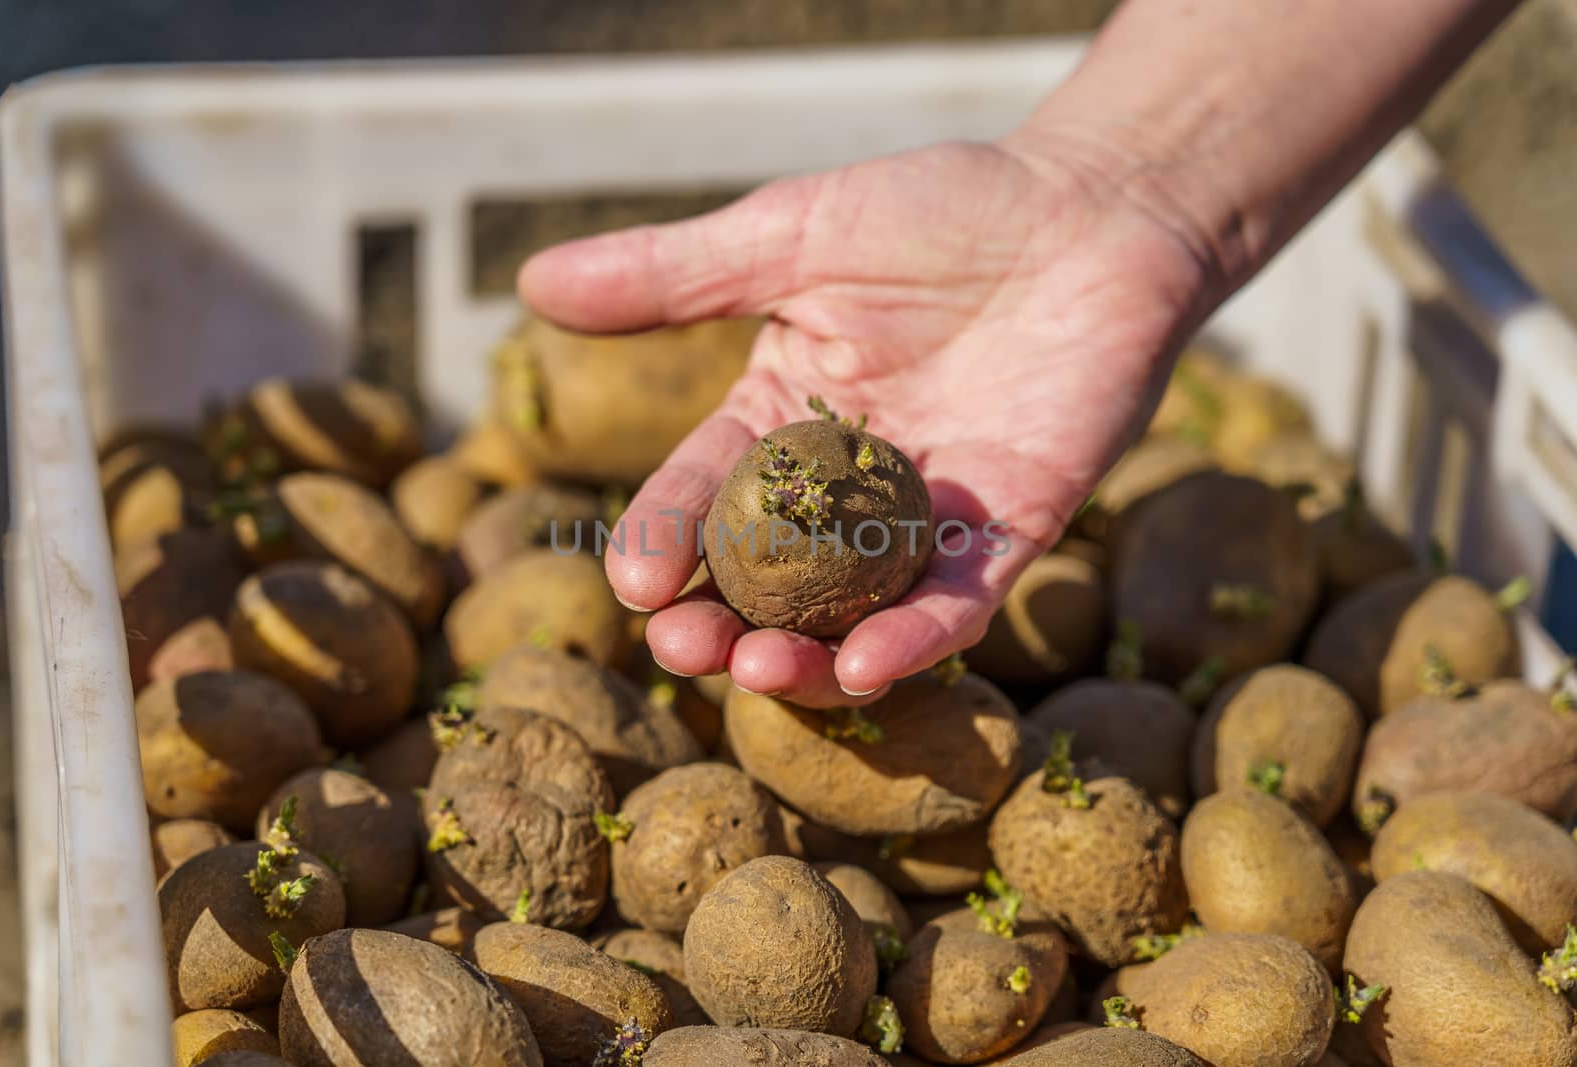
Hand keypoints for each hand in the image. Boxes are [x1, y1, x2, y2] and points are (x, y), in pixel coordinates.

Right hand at [519, 130, 1214, 705]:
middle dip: (718, 624)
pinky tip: (870, 664)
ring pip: (853, 612)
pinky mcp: (1014, 531)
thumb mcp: (792, 236)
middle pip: (766, 580)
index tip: (629, 582)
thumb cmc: (939, 208)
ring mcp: (927, 517)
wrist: (1090, 207)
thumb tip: (531, 281)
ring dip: (804, 655)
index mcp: (781, 421)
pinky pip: (959, 600)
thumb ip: (674, 275)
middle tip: (681, 650)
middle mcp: (845, 489)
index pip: (702, 494)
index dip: (662, 539)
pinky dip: (916, 636)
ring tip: (755, 672)